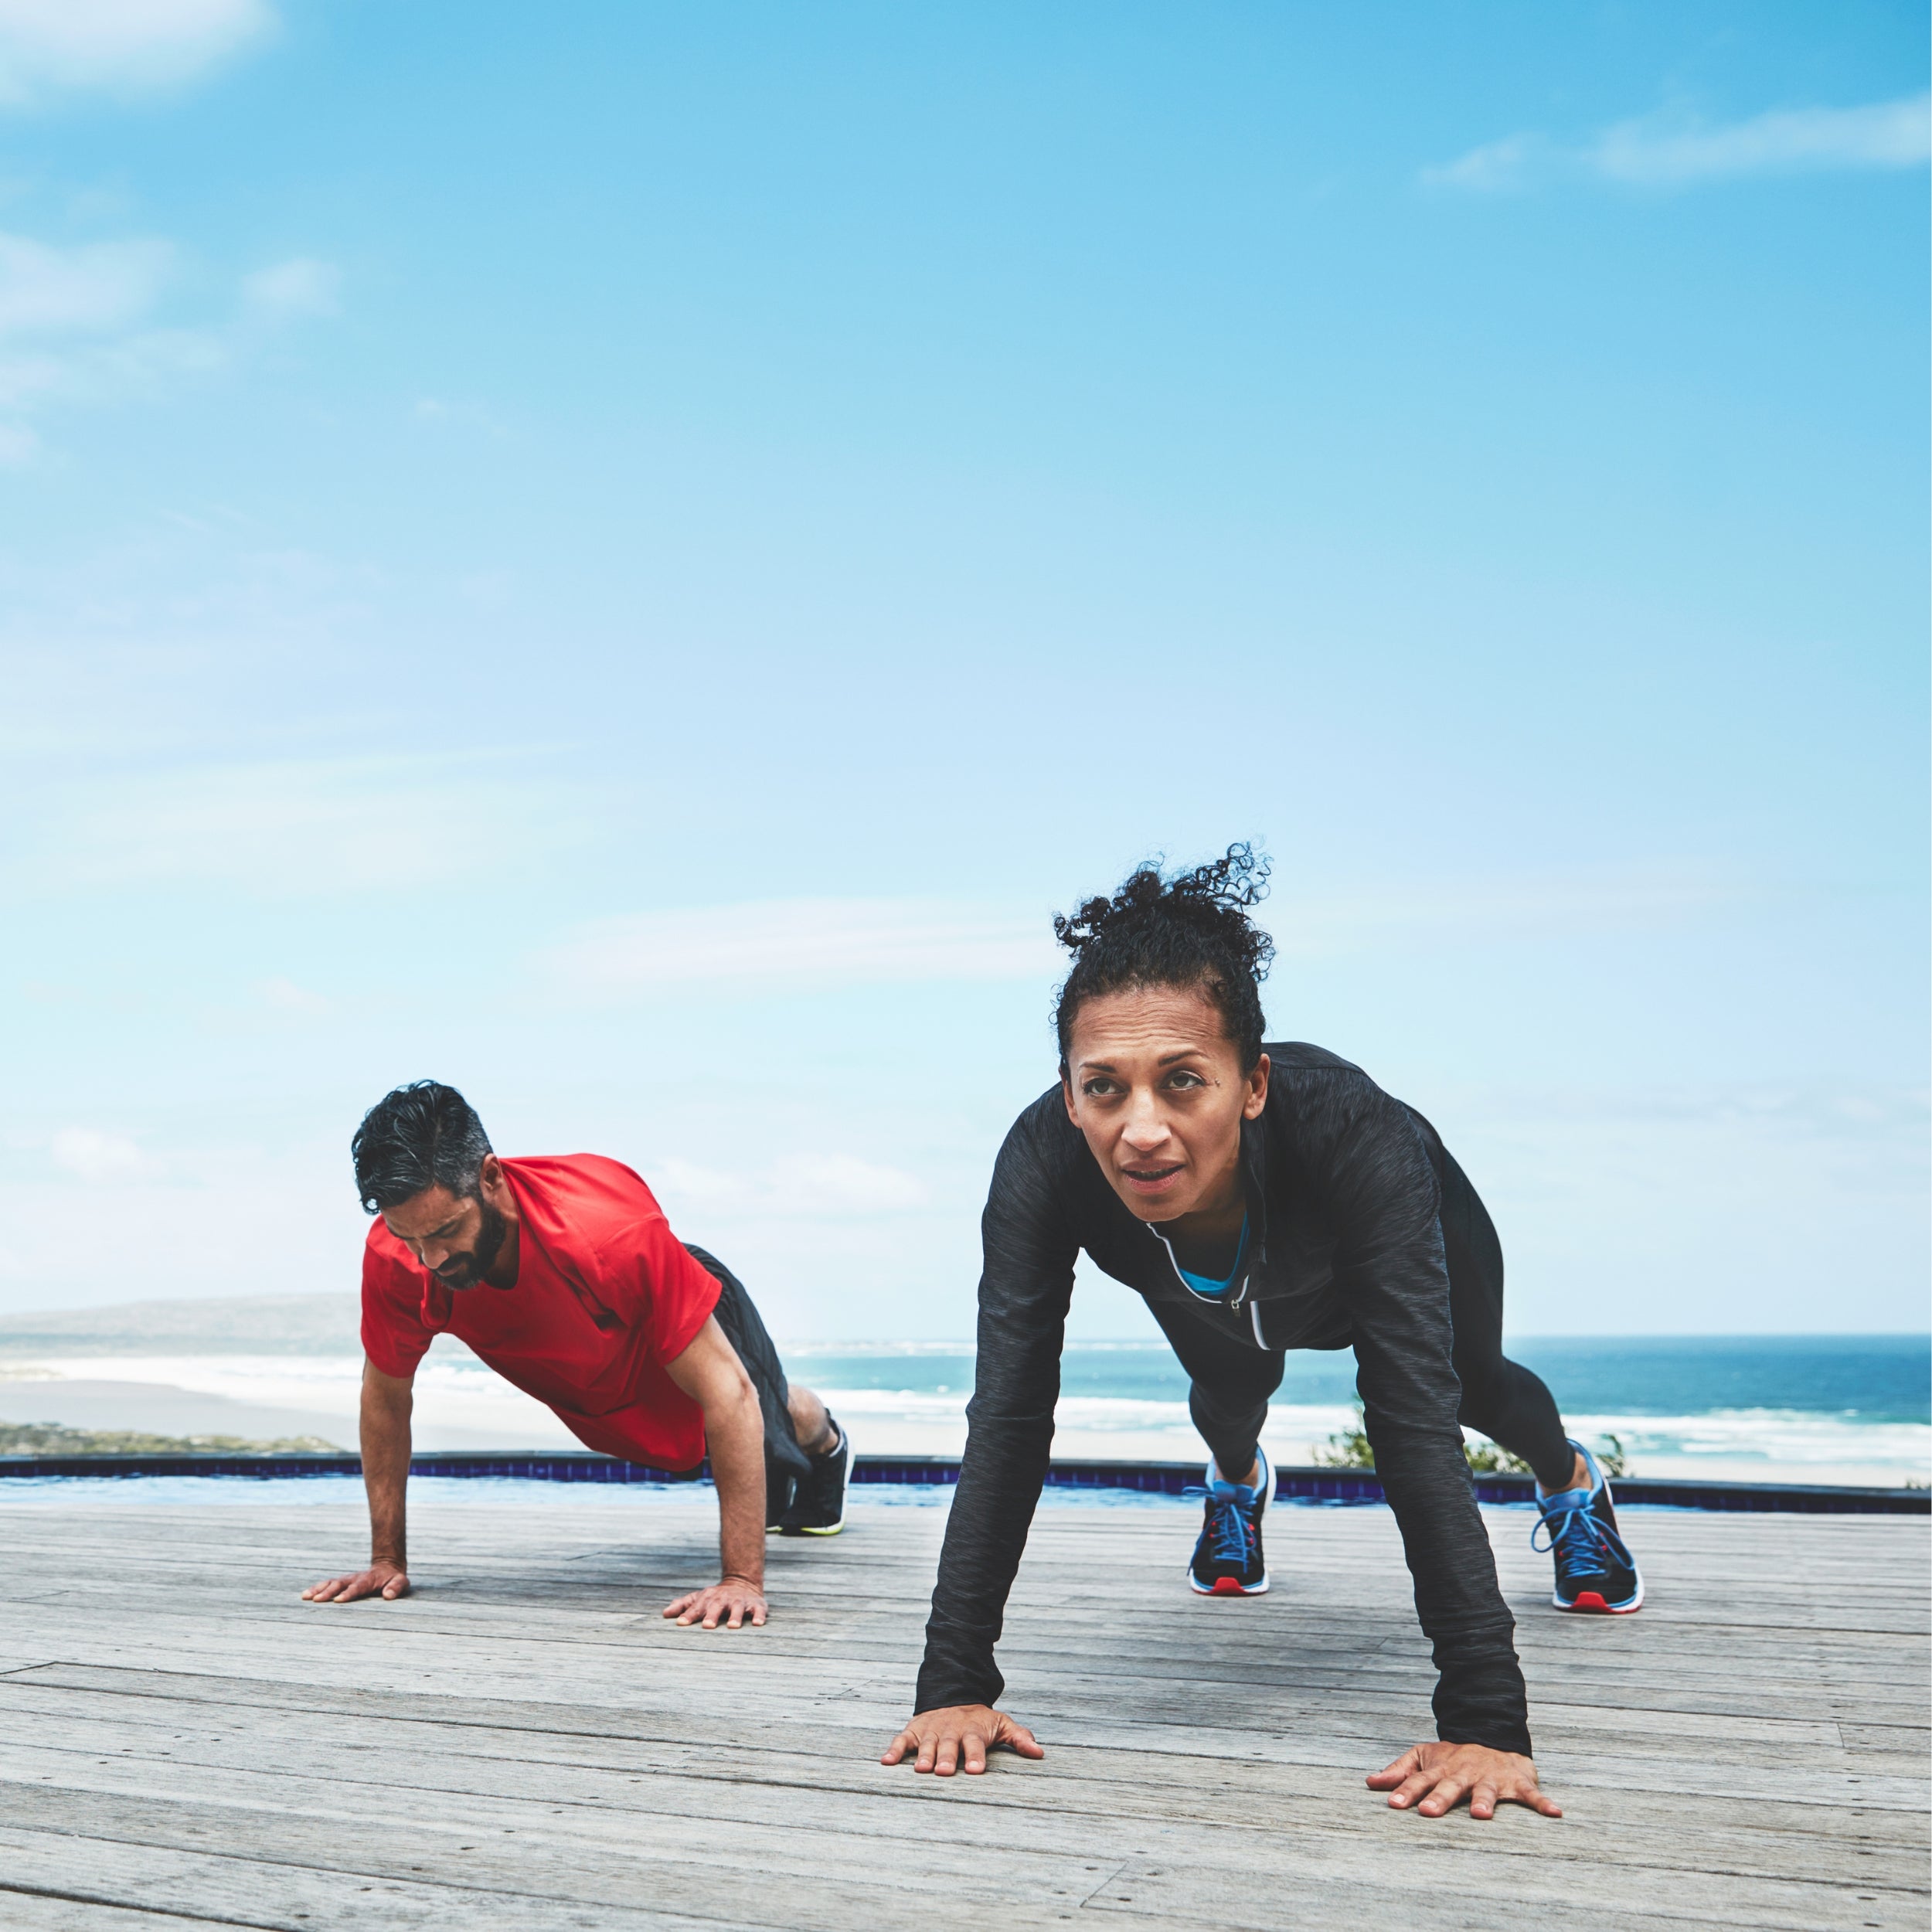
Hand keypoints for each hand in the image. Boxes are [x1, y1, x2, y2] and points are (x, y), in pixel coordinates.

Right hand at [302, 1560, 409, 1603]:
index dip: (348, 1593)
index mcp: (368, 1580)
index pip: (357, 1587)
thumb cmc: (393, 1579)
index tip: (338, 1600)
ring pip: (330, 1583)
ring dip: (318, 1589)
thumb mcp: (400, 1582)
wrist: (387, 1567)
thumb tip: (388, 1596)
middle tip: (317, 1600)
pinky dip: (316, 1588)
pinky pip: (327, 1584)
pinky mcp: (341, 1582)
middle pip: (340, 1584)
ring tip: (305, 1596)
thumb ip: (395, 1587)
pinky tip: (305, 1595)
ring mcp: (347, 1579)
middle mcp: (354, 1578)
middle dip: (328, 1592)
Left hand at [663, 1574, 766, 1629]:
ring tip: (732, 1626)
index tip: (681, 1623)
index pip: (697, 1607)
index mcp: (708, 1598)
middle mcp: (724, 1599)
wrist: (742, 1582)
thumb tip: (665, 1614)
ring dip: (735, 1616)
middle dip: (712, 1615)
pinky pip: (758, 1610)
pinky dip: (759, 1616)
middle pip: (717, 1606)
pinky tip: (758, 1624)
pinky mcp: (756, 1605)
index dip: (689, 1615)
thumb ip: (683, 1605)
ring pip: (738, 1608)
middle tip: (707, 1626)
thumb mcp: (699, 1598)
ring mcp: (740, 1601)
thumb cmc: (715, 1597)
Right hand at [881, 1704, 1044, 1776]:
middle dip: (946, 1758)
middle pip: (949, 1745)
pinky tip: (887, 1763)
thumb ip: (1019, 1737)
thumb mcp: (1002, 1723)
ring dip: (924, 1756)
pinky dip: (894, 1750)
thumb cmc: (980, 1720)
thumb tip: (1039, 1753)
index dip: (976, 1756)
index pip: (975, 1744)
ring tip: (922, 1770)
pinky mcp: (914, 1731)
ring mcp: (931, 1730)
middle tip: (944, 1771)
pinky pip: (902, 1741)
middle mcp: (950, 1730)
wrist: (953, 1695)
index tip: (975, 1770)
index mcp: (972, 1730)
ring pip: (926, 1743)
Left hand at [1367, 1741, 1559, 1819]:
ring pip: (1486, 1790)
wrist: (1492, 1737)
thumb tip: (1370, 1782)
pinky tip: (1556, 1813)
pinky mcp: (1516, 1780)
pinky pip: (1531, 1794)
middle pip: (1450, 1787)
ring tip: (1481, 1815)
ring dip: (1485, 1801)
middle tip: (1429, 1813)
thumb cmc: (1453, 1757)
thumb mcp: (1423, 1757)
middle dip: (1440, 1799)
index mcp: (1441, 1769)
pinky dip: (1543, 1803)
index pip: (1420, 1781)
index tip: (1394, 1805)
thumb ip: (1399, 1771)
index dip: (1406, 1792)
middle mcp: (1464, 1773)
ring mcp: (1490, 1776)